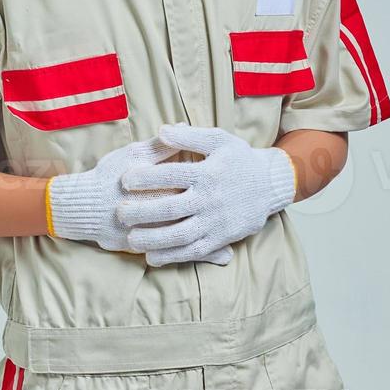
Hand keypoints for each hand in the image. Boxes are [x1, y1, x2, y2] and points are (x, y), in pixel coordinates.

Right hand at [47, 138, 232, 263]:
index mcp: (158, 187)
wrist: (79, 207)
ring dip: (215, 238)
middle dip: (220, 212)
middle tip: (241, 209)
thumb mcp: (132, 156)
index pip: (193, 185)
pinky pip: (180, 255)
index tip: (233, 181)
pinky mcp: (146, 250)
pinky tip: (222, 255)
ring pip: (191, 238)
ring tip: (236, 240)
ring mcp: (152, 234)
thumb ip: (159, 147)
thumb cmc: (107, 177)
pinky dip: (202, 255)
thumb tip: (181, 130)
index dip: (216, 184)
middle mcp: (158, 212)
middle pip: (196, 214)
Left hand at [116, 123, 296, 265]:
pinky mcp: (220, 238)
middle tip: (119, 213)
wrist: (270, 184)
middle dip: (142, 212)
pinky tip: (152, 257)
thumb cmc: (239, 159)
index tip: (125, 180)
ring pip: (180, 234)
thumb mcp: (219, 140)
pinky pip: (194, 251)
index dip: (146, 178)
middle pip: (171, 208)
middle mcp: (210, 198)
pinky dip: (172, 256)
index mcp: (208, 172)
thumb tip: (162, 131)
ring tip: (131, 239)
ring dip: (153, 239)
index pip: (172, 175)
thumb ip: (190, 137)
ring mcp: (215, 221)